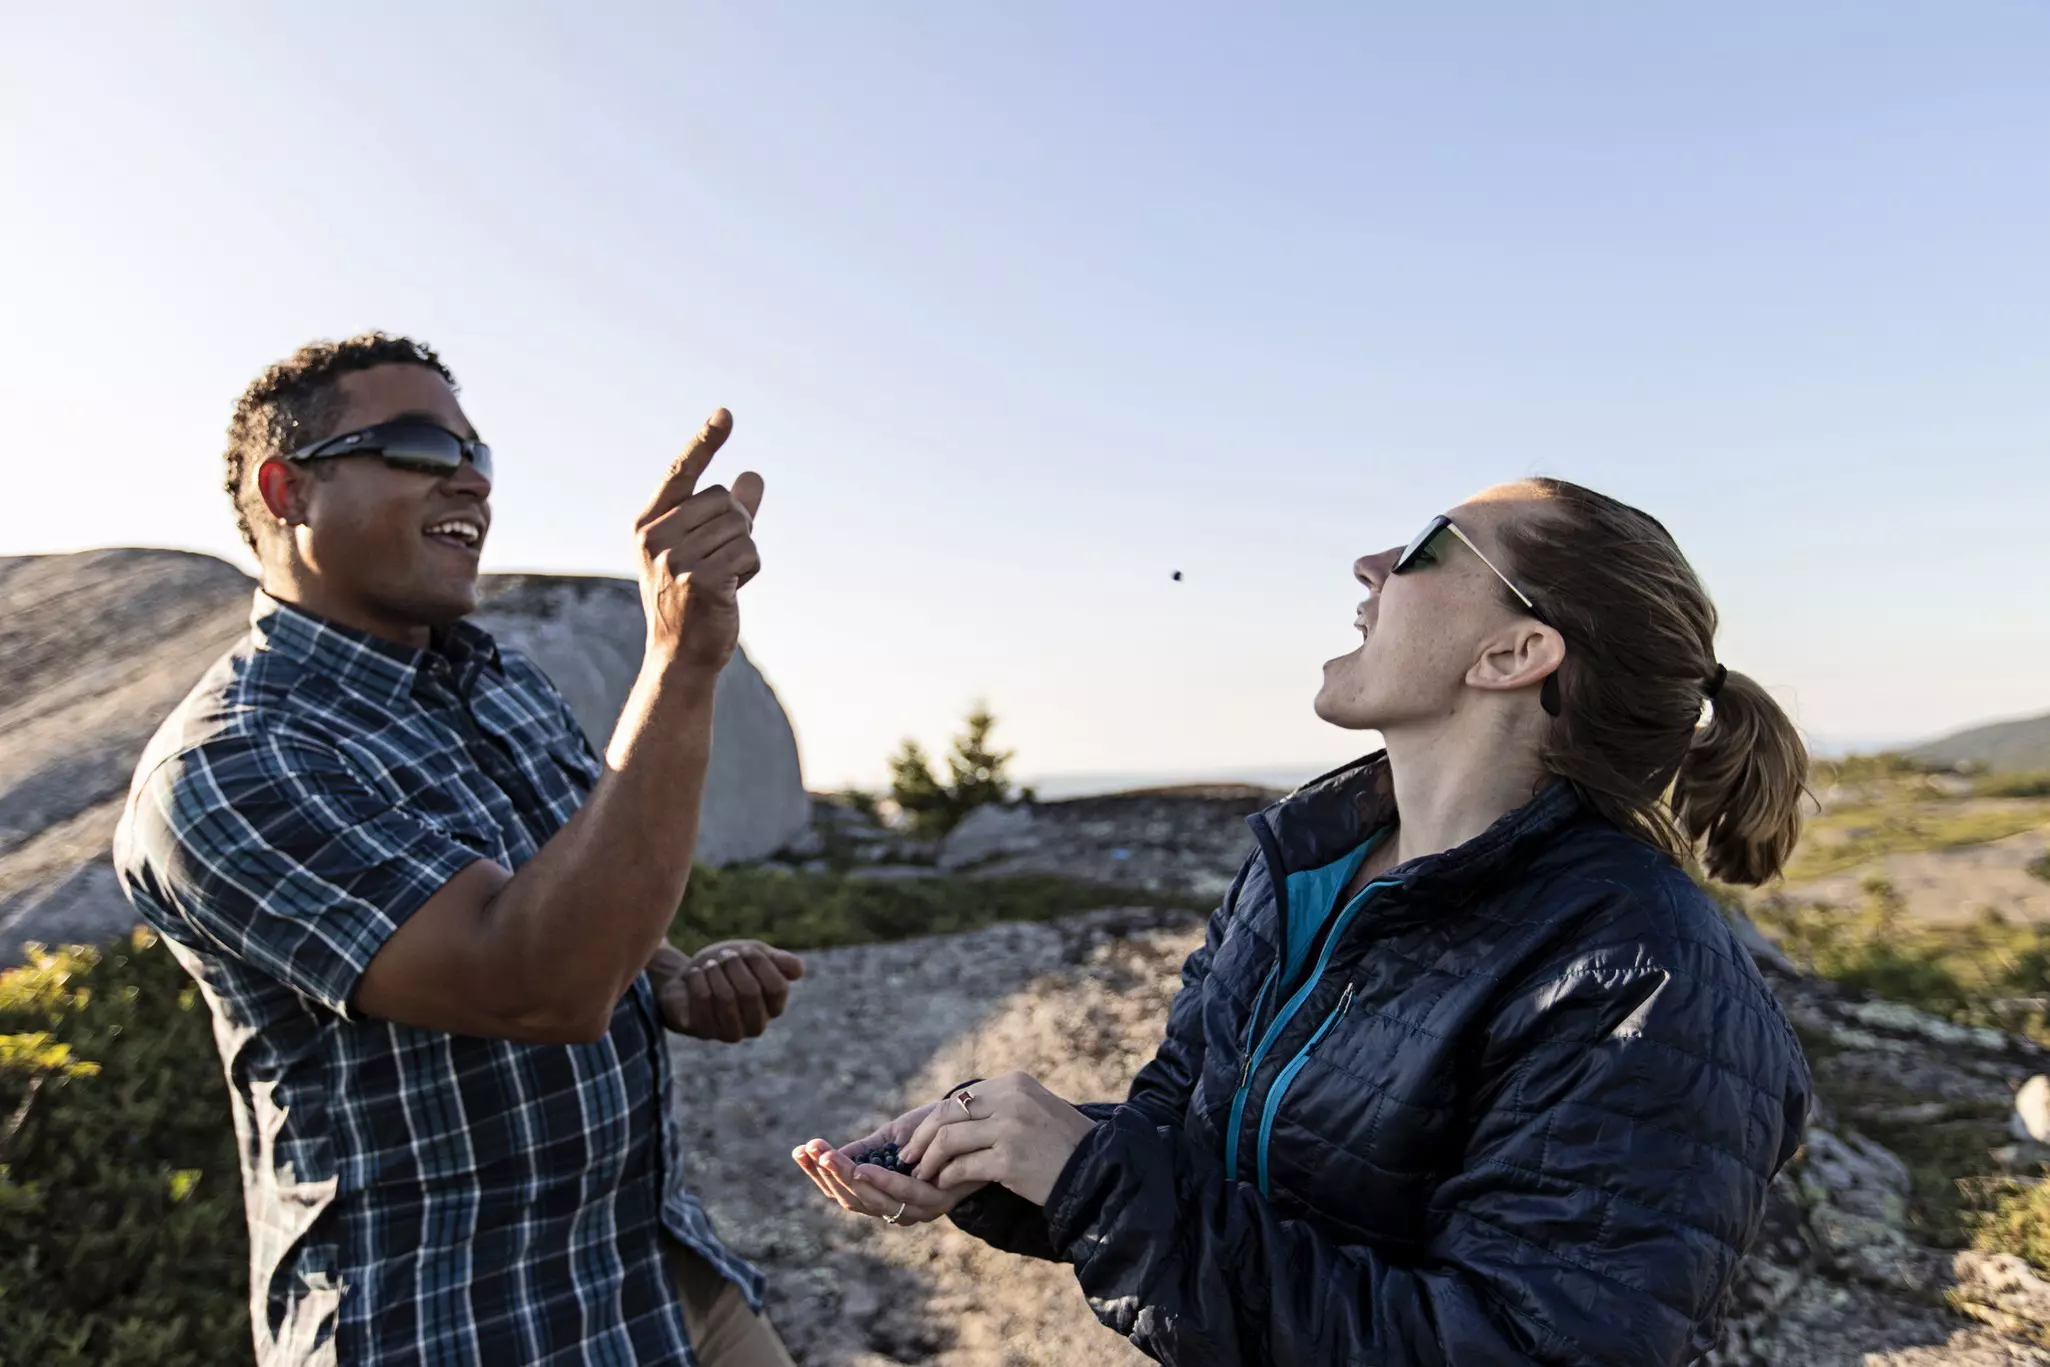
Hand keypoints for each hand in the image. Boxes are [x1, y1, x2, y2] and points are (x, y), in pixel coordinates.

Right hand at [635, 409, 763, 674]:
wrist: (681, 655)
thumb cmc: (692, 599)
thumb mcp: (702, 549)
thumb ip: (727, 512)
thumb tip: (753, 476)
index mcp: (648, 524)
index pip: (680, 472)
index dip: (704, 442)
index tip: (725, 414)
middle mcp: (655, 537)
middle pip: (724, 500)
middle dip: (736, 526)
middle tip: (719, 561)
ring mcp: (675, 559)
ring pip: (741, 526)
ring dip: (744, 551)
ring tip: (722, 579)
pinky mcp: (701, 580)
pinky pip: (749, 551)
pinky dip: (750, 569)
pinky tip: (731, 591)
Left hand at [648, 940, 804, 1041]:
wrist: (691, 974)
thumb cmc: (728, 966)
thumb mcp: (755, 955)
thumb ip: (780, 961)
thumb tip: (798, 971)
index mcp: (774, 1008)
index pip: (776, 987)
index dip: (760, 963)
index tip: (745, 950)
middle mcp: (755, 1026)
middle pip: (750, 992)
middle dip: (734, 966)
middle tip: (724, 956)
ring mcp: (729, 1032)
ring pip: (725, 997)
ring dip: (715, 972)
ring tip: (708, 965)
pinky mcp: (702, 1031)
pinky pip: (702, 1000)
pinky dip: (698, 979)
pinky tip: (695, 973)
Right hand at [792, 1099, 989, 1226]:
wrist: (978, 1121)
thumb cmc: (937, 1128)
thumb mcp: (893, 1136)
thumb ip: (864, 1149)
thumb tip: (824, 1155)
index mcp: (883, 1193)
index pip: (842, 1191)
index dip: (819, 1173)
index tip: (799, 1150)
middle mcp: (897, 1208)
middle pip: (851, 1199)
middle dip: (827, 1175)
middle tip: (810, 1151)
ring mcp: (916, 1210)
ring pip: (871, 1201)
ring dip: (846, 1178)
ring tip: (827, 1156)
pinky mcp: (936, 1205)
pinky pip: (901, 1198)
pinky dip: (879, 1183)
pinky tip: (861, 1168)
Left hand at [902, 1071, 1096, 1206]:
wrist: (1097, 1171)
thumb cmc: (1063, 1145)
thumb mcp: (1032, 1109)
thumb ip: (998, 1106)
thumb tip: (952, 1115)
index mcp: (1015, 1083)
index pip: (959, 1098)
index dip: (932, 1120)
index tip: (917, 1139)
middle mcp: (1011, 1099)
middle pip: (946, 1116)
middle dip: (921, 1139)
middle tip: (908, 1158)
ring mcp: (1011, 1129)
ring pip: (949, 1141)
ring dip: (929, 1161)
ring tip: (923, 1176)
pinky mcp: (1010, 1160)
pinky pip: (963, 1167)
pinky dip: (948, 1178)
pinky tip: (945, 1185)